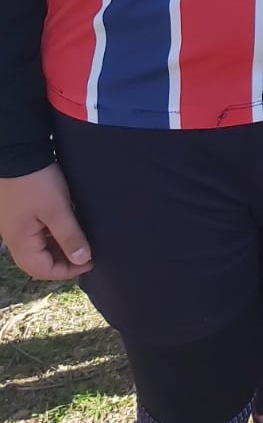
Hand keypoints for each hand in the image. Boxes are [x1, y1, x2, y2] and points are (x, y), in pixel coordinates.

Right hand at [0, 164, 91, 278]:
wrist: (16, 150)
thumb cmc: (37, 181)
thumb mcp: (58, 210)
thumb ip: (70, 237)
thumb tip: (82, 260)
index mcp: (20, 241)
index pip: (42, 270)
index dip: (67, 271)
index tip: (90, 262)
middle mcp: (12, 237)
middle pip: (36, 263)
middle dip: (62, 263)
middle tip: (86, 255)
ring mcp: (12, 225)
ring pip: (35, 248)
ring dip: (56, 250)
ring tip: (79, 243)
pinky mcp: (16, 213)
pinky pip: (33, 234)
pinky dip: (49, 237)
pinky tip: (64, 228)